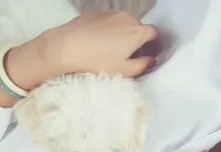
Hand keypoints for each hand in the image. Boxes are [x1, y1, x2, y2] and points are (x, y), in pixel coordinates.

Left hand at [36, 11, 158, 77]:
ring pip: (121, 23)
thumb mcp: (123, 70)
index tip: (146, 52)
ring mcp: (109, 13)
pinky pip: (106, 21)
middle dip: (134, 39)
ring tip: (107, 49)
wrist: (66, 47)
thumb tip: (152, 61)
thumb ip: (142, 65)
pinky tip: (95, 42)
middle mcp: (126, 18)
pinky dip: (105, 29)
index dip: (152, 43)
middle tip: (124, 55)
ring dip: (119, 33)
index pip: (154, 33)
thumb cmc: (97, 61)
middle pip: (137, 27)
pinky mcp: (94, 13)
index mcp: (136, 32)